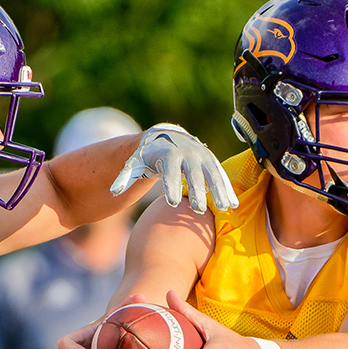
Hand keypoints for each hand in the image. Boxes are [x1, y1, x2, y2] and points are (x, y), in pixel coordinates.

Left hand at [110, 124, 238, 214]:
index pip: (169, 170)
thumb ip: (125, 177)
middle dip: (197, 190)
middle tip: (198, 210)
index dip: (170, 185)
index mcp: (168, 153)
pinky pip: (221, 175)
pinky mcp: (210, 161)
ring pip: (212, 173)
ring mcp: (201, 155)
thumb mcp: (134, 164)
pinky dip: (227, 189)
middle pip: (193, 173)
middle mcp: (187, 152)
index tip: (172, 203)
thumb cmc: (148, 156)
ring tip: (225, 209)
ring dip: (219, 190)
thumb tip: (114, 192)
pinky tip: (233, 205)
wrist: (168, 137)